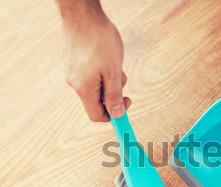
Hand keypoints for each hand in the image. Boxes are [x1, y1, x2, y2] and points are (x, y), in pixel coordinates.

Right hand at [59, 2, 130, 121]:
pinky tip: (105, 55)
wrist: (82, 14)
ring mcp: (73, 71)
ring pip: (96, 86)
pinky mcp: (73, 62)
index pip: (97, 115)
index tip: (126, 105)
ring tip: (115, 62)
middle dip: (114, 93)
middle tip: (122, 78)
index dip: (112, 116)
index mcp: (84, 89)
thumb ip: (114, 95)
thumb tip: (116, 114)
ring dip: (109, 80)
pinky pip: (90, 74)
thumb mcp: (113, 72)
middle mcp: (75, 83)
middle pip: (97, 100)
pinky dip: (102, 71)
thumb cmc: (99, 42)